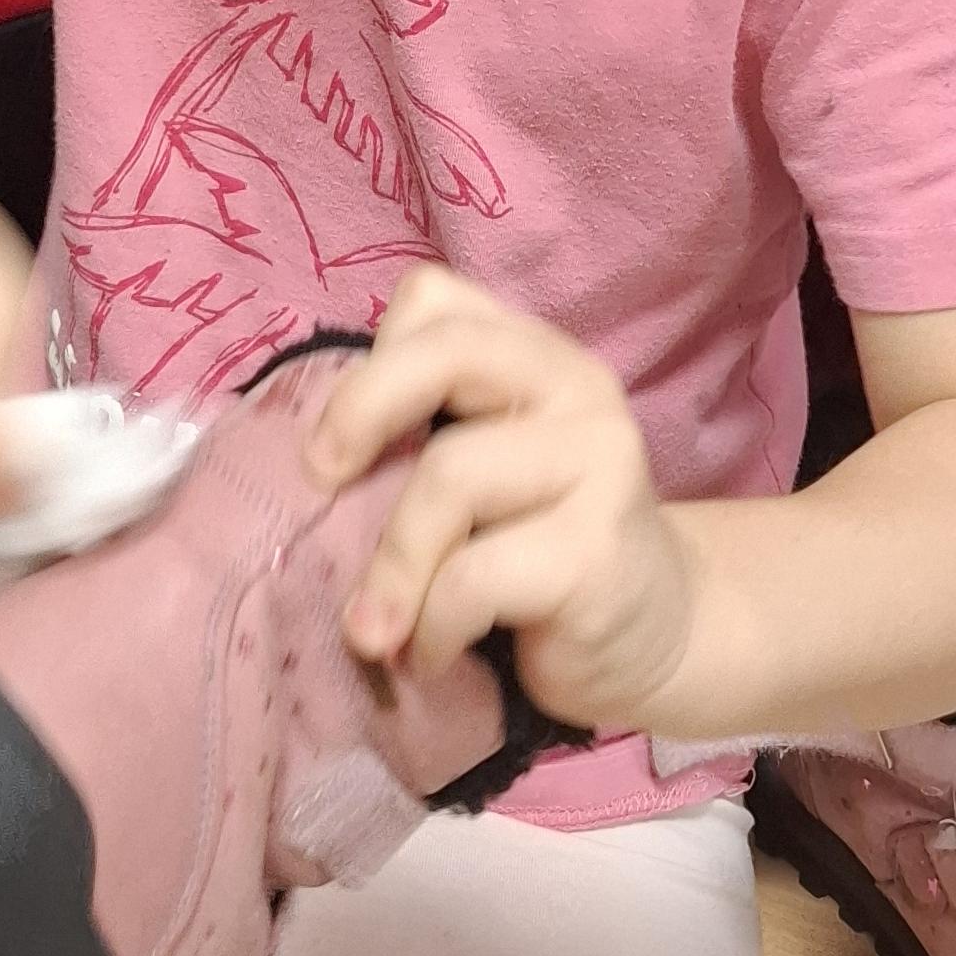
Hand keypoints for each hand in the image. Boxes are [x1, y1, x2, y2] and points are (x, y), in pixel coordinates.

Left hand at [314, 265, 699, 737]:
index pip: (436, 300)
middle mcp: (577, 390)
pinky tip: (431, 655)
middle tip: (317, 485)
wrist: (657, 637)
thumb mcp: (481, 475)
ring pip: (449, 476)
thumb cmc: (540, 551)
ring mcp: (599, 464)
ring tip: (374, 630)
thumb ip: (418, 440)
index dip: (371, 362)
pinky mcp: (599, 550)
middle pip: (446, 352)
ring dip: (391, 566)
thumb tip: (297, 470)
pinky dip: (430, 626)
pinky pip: (473, 576)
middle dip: (360, 414)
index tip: (333, 446)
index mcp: (536, 357)